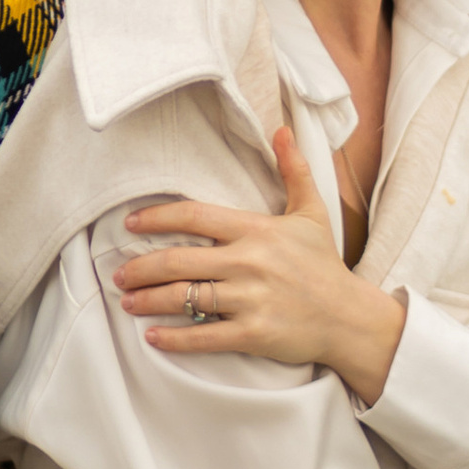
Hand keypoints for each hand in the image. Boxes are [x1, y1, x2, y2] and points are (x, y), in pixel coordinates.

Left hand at [113, 129, 407, 406]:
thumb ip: (293, 170)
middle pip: (179, 260)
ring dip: (148, 301)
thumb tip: (282, 130)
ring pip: (185, 298)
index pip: (195, 216)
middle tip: (118, 274)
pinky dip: (174, 339)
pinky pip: (204, 336)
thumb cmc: (324, 265)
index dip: (157, 218)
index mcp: (256, 230)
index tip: (131, 223)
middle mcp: (250, 261)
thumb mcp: (311, 213)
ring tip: (127, 302)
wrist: (349, 317)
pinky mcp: (255, 333)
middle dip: (141, 268)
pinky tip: (153, 337)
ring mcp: (251, 298)